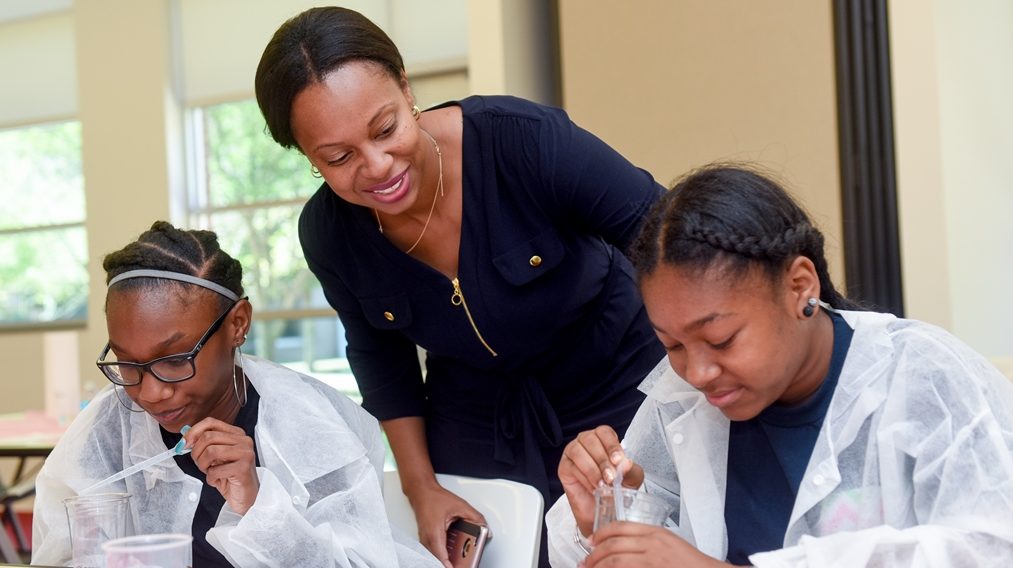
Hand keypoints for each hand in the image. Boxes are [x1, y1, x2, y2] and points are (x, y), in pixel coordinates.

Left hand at [184, 417, 258, 514]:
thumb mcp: (215, 456)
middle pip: (208, 437)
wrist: (246, 496)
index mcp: (237, 434)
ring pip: (210, 451)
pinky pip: (215, 470)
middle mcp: (244, 440)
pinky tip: (218, 480)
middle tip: (200, 464)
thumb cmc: (229, 476)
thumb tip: (186, 436)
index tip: (183, 444)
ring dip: (203, 465)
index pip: (211, 422)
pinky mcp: (243, 468)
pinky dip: (211, 478)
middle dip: (196, 452)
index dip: (193, 432)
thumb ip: (204, 444)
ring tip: (209, 472)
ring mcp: (246, 453)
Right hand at [406, 481, 487, 567]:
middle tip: (462, 564)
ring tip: (459, 560)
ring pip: (435, 555)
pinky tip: (451, 552)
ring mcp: (424, 539)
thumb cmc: (434, 497)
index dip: (449, 565)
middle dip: (450, 563)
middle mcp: (427, 538)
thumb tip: (484, 528)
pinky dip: (442, 552)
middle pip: (438, 558)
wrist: (421, 491)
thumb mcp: (460, 505)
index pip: (441, 556)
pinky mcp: (425, 538)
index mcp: (434, 531)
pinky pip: (433, 550)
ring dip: (446, 558)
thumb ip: (475, 517)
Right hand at [558, 425, 643, 536]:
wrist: (605, 509)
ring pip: (578, 452)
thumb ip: (630, 470)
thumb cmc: (617, 488)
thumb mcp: (631, 479)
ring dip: (592, 470)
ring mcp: (573, 452)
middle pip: (590, 439)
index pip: (604, 432)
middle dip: (602, 460)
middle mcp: (586, 442)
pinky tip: (593, 488)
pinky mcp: (564, 467)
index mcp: (603, 439)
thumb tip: (626, 463)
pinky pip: (571, 467)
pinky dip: (584, 479)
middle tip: (611, 478)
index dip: (611, 445)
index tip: (618, 460)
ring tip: (602, 485)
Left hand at [582, 522, 728, 567]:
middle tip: (586, 562)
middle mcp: (652, 544)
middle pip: (613, 544)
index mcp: (655, 533)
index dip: (601, 534)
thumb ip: (648, 541)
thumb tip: (622, 547)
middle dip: (594, 554)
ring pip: (616, 561)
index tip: (591, 541)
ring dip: (599, 566)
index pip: (620, 527)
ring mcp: (652, 560)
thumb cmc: (692, 564)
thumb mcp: (669, 543)